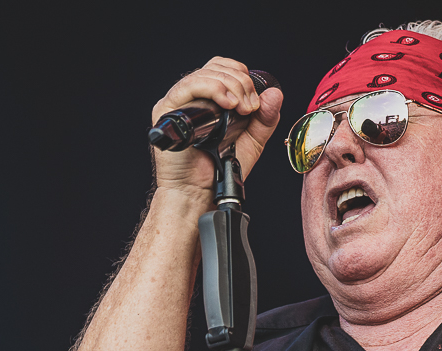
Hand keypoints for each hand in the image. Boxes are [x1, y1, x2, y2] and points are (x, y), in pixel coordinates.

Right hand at [150, 58, 283, 203]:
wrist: (199, 192)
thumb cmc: (219, 170)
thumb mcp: (252, 141)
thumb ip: (266, 118)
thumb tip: (275, 93)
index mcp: (210, 99)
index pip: (224, 68)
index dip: (242, 76)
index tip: (255, 102)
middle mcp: (193, 97)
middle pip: (216, 67)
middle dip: (240, 82)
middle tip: (250, 107)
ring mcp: (178, 102)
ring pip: (205, 74)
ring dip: (230, 86)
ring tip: (241, 109)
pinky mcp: (166, 110)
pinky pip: (189, 86)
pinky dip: (213, 89)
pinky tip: (228, 104)